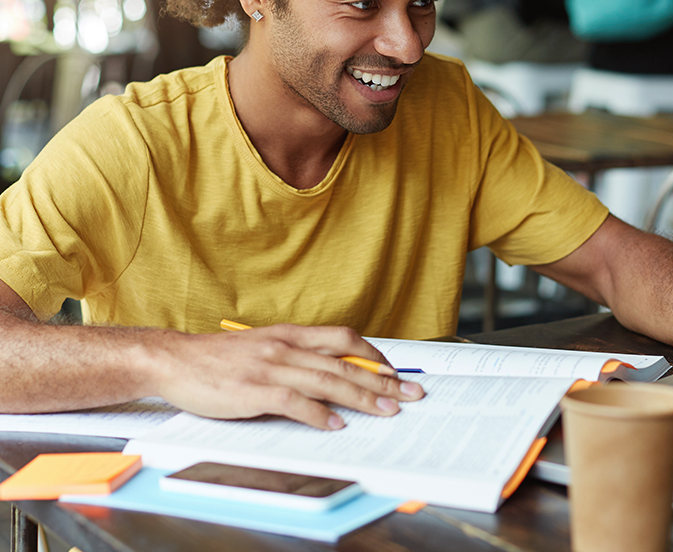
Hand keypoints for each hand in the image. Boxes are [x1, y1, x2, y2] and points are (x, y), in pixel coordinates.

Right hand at [150, 324, 424, 429]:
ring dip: (362, 397)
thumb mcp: (264, 346)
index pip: (344, 339)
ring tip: (387, 410)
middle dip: (383, 380)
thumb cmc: (219, 358)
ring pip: (328, 381)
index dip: (374, 355)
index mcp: (290, 334)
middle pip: (345, 363)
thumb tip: (331, 371)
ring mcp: (271, 367)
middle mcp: (286, 346)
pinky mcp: (255, 389)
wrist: (176, 359)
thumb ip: (295, 355)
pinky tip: (337, 425)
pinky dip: (319, 414)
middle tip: (410, 393)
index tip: (396, 371)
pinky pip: (296, 402)